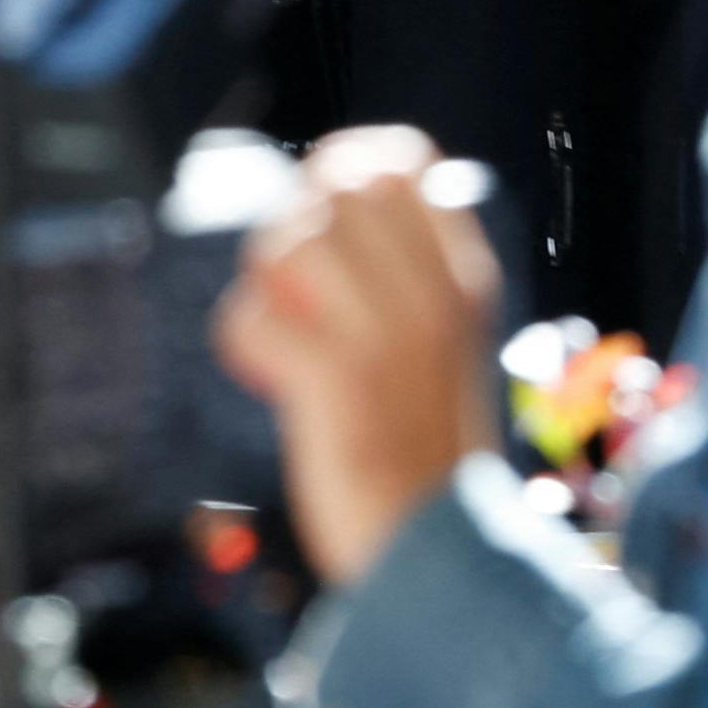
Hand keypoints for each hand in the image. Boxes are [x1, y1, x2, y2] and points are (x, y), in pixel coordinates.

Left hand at [213, 126, 501, 587]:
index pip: (408, 164)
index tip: (320, 196)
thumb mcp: (443, 346)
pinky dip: (243, 344)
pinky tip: (270, 379)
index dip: (349, 159)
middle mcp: (431, 298)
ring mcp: (385, 337)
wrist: (439, 548)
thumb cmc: (425, 452)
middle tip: (289, 283)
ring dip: (263, 284)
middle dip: (293, 222)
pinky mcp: (334, 380)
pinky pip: (254, 319)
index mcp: (464, 282)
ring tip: (282, 333)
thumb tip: (329, 211)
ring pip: (290, 243)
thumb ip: (405, 282)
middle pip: (338, 189)